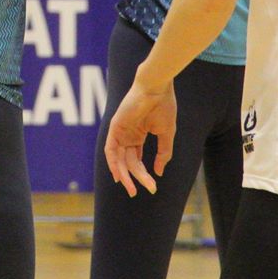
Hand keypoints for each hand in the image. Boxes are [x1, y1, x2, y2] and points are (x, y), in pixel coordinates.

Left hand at [104, 80, 177, 196]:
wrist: (157, 88)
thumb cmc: (164, 106)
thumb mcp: (167, 135)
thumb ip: (163, 154)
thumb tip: (158, 172)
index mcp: (139, 134)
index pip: (137, 159)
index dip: (142, 173)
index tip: (152, 185)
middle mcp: (128, 135)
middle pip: (129, 161)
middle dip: (136, 177)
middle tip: (143, 190)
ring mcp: (121, 131)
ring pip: (119, 159)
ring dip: (124, 175)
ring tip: (132, 189)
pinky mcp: (115, 127)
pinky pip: (110, 149)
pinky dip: (113, 163)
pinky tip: (119, 176)